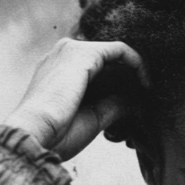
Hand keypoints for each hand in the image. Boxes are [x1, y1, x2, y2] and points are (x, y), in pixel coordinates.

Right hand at [3, 39, 147, 161]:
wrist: (35, 134)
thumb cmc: (57, 134)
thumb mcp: (92, 118)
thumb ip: (113, 105)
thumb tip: (136, 101)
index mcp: (59, 71)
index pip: (98, 70)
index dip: (121, 83)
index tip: (139, 104)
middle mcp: (64, 55)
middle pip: (107, 61)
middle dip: (130, 78)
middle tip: (148, 99)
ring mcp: (71, 50)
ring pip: (114, 55)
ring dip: (136, 72)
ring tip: (149, 94)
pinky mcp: (84, 53)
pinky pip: (120, 51)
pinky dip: (137, 65)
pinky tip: (147, 85)